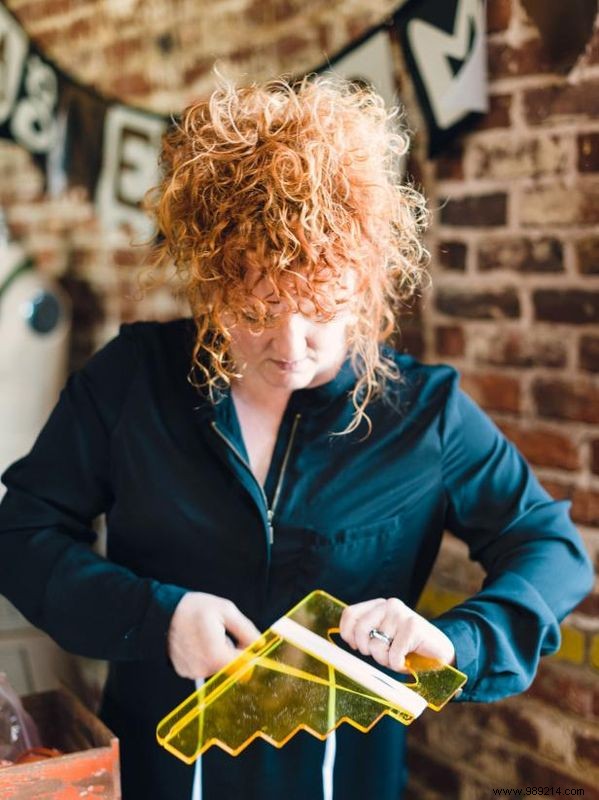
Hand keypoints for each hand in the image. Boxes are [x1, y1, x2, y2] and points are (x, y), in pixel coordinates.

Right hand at [167, 592, 260, 679]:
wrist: (162, 613)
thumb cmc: (194, 608)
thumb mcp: (226, 611)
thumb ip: (246, 630)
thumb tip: (260, 644)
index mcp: (216, 655)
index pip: (245, 666)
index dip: (248, 653)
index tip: (245, 642)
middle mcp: (203, 669)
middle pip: (231, 667)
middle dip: (232, 652)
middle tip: (221, 633)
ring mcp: (192, 672)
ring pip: (217, 667)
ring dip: (218, 654)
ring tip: (207, 635)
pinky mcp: (185, 672)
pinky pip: (204, 667)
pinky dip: (205, 657)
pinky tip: (197, 642)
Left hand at [339, 597, 454, 673]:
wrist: (440, 653)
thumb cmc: (407, 649)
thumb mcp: (382, 638)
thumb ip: (365, 634)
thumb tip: (345, 639)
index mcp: (378, 605)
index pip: (349, 614)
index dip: (348, 634)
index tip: (357, 647)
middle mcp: (389, 605)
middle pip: (360, 630)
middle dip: (368, 650)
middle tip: (383, 655)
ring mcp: (401, 614)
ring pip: (377, 646)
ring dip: (386, 660)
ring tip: (398, 656)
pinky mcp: (413, 626)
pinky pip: (393, 655)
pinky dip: (398, 665)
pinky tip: (407, 661)